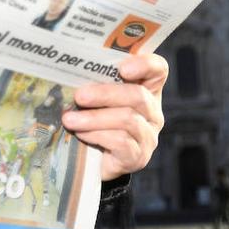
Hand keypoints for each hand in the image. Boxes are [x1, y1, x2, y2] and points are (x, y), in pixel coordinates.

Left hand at [62, 53, 166, 180]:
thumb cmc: (95, 123)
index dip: (145, 65)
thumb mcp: (97, 101)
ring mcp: (148, 136)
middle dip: (106, 94)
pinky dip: (97, 135)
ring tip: (70, 119)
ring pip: (127, 119)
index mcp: (146, 91)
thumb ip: (95, 85)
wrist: (93, 164)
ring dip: (94, 118)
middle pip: (138, 95)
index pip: (158, 70)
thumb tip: (70, 73)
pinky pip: (121, 142)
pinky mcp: (138, 157)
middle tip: (79, 96)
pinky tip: (80, 134)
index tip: (122, 68)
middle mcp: (152, 112)